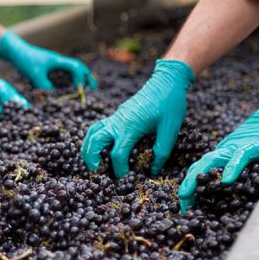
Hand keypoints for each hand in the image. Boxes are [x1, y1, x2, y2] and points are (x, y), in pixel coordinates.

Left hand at [0, 31, 96, 89]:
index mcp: (58, 61)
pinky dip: (71, 79)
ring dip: (80, 78)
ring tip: (86, 88)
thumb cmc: (26, 60)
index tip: (79, 90)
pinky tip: (71, 87)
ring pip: (73, 69)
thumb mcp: (34, 75)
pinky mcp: (51, 67)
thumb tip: (53, 98)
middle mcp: (59, 61)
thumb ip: (44, 86)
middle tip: (94, 88)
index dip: (80, 79)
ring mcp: (55, 63)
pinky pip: (65, 72)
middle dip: (87, 77)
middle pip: (79, 67)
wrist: (17, 51)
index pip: (76, 68)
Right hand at [80, 60, 194, 177]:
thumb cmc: (170, 104)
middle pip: (95, 142)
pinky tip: (99, 147)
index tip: (125, 179)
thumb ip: (162, 152)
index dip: (120, 170)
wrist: (167, 81)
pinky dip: (94, 138)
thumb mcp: (170, 130)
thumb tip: (153, 170)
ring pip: (92, 133)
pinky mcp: (117, 114)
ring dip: (88, 148)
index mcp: (131, 127)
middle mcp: (118, 122)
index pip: (118, 154)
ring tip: (91, 162)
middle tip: (96, 172)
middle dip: (91, 159)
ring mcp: (116, 116)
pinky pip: (99, 127)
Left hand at [178, 82, 258, 209]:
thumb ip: (244, 174)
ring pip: (212, 161)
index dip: (192, 187)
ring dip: (198, 178)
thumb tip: (235, 190)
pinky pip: (239, 157)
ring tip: (188, 193)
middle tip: (181, 202)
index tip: (186, 205)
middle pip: (200, 168)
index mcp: (224, 156)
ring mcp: (237, 147)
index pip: (202, 172)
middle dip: (188, 185)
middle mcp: (225, 151)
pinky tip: (225, 180)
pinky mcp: (253, 145)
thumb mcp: (254, 163)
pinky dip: (231, 168)